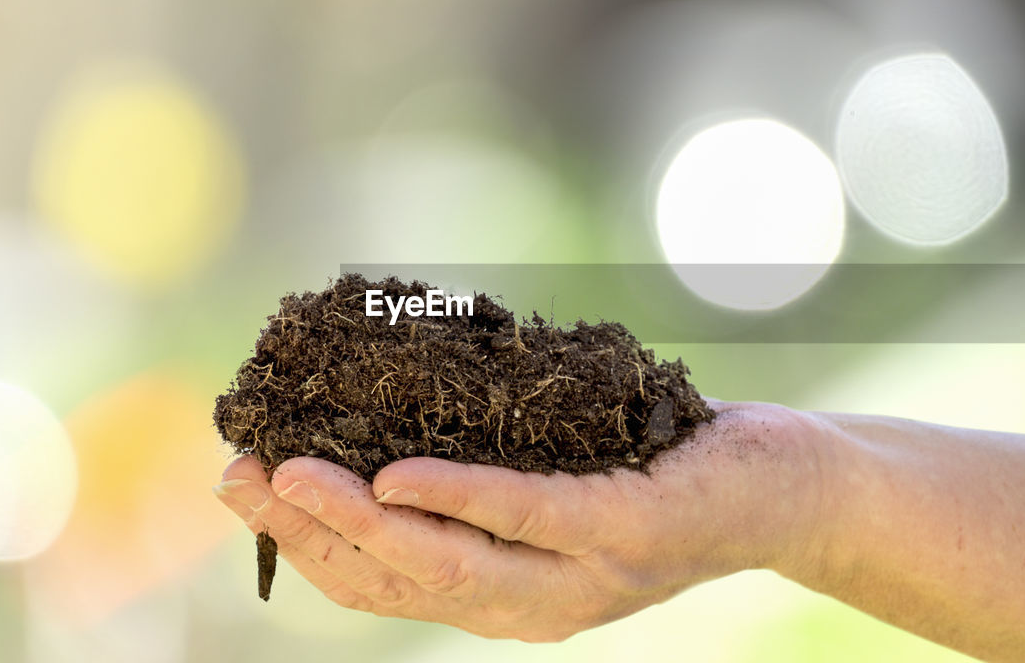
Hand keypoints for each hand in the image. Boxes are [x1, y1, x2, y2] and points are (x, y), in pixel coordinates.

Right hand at [213, 400, 827, 641]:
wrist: (787, 493)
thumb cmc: (657, 472)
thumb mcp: (551, 484)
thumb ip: (475, 479)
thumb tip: (380, 416)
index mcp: (504, 598)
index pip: (381, 586)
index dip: (302, 546)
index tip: (239, 488)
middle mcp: (532, 607)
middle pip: (394, 583)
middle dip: (305, 535)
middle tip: (236, 477)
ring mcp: (580, 580)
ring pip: (445, 563)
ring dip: (356, 522)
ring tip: (290, 475)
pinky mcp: (625, 533)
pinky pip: (527, 519)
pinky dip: (455, 498)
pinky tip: (394, 477)